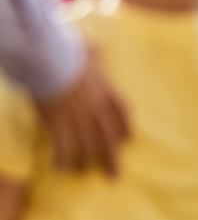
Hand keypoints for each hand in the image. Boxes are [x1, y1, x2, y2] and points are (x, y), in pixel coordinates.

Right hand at [36, 47, 128, 175]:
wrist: (48, 59)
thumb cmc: (67, 50)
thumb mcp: (88, 47)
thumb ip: (94, 52)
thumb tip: (95, 45)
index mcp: (106, 90)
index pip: (122, 113)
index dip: (125, 128)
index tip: (127, 139)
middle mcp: (96, 108)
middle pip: (108, 138)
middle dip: (111, 158)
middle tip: (114, 175)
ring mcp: (78, 118)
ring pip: (86, 146)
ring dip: (83, 161)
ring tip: (81, 170)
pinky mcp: (57, 123)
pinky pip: (62, 147)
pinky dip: (62, 158)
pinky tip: (59, 167)